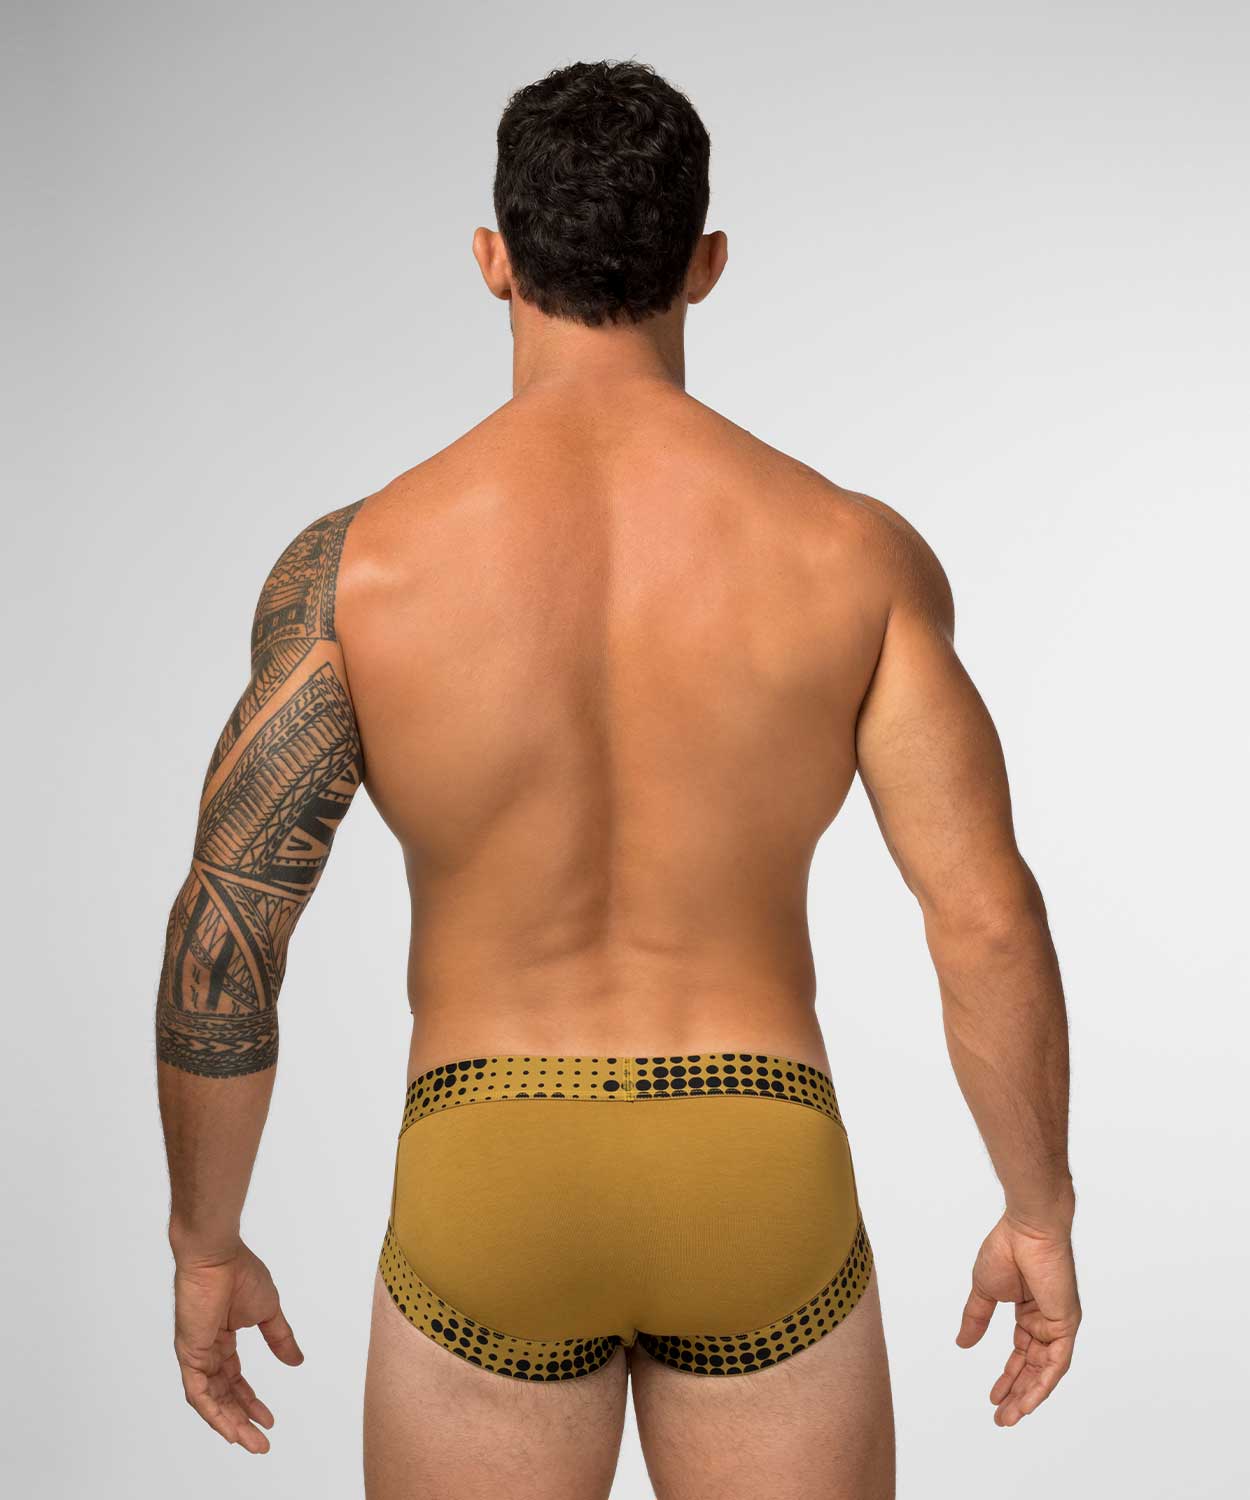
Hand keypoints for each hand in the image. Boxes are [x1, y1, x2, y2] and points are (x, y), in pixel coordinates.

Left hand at [171, 1239, 303, 1452]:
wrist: (218, 1255)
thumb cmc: (240, 1273)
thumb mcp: (268, 1312)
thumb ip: (279, 1338)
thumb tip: (296, 1361)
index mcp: (222, 1339)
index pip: (234, 1380)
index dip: (250, 1401)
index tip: (268, 1419)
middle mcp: (207, 1351)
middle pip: (223, 1396)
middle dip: (242, 1421)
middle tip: (260, 1443)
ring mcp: (196, 1353)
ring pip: (210, 1401)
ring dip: (230, 1423)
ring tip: (250, 1442)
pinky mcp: (189, 1353)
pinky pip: (198, 1393)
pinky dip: (213, 1413)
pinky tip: (229, 1428)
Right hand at [956, 1213, 1080, 1425]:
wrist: (1027, 1229)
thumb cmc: (1007, 1248)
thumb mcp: (984, 1290)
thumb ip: (975, 1318)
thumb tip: (962, 1343)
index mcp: (1029, 1312)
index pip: (1020, 1353)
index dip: (1007, 1377)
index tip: (992, 1397)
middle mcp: (1046, 1322)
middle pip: (1032, 1367)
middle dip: (1017, 1394)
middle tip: (1001, 1418)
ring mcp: (1058, 1324)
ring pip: (1045, 1371)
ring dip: (1028, 1396)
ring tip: (1010, 1417)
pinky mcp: (1066, 1324)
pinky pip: (1057, 1363)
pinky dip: (1043, 1384)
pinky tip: (1028, 1401)